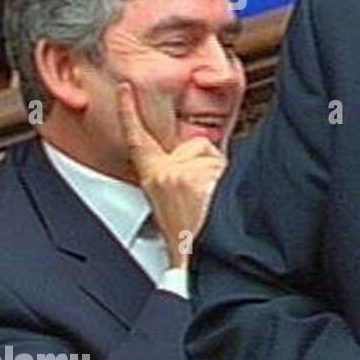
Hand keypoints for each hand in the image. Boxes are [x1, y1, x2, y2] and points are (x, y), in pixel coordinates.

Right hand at [118, 83, 226, 267]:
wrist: (207, 268)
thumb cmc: (197, 246)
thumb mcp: (178, 211)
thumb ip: (182, 182)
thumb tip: (200, 175)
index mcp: (155, 183)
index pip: (139, 140)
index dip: (130, 113)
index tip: (126, 91)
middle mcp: (165, 175)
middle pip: (199, 146)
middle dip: (210, 165)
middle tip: (211, 199)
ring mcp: (183, 173)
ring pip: (218, 156)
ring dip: (223, 176)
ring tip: (218, 206)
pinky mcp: (200, 175)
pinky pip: (228, 165)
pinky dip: (233, 180)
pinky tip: (225, 202)